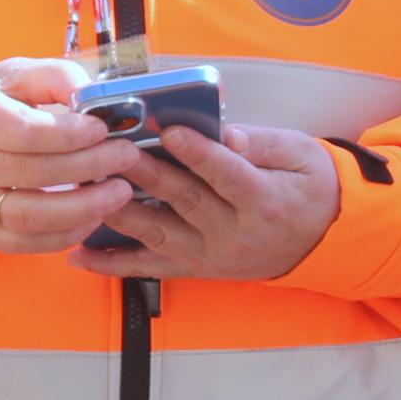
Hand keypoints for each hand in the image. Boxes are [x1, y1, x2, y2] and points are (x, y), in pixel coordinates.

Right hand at [0, 56, 140, 254]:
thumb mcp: (11, 74)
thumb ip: (53, 77)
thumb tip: (90, 96)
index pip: (24, 132)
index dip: (69, 134)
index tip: (102, 129)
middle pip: (34, 172)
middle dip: (90, 166)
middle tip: (127, 157)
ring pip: (32, 215)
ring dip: (83, 208)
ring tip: (119, 193)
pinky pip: (24, 242)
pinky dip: (63, 235)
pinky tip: (92, 218)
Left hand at [73, 121, 342, 285]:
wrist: (322, 241)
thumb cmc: (307, 187)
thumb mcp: (300, 155)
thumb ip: (260, 144)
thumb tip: (225, 133)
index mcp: (264, 201)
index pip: (229, 176)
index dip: (201, 154)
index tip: (173, 131)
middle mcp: (234, 234)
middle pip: (186, 202)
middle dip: (148, 175)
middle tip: (115, 151)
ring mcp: (210, 256)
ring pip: (160, 236)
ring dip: (121, 214)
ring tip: (89, 193)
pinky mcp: (194, 268)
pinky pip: (149, 268)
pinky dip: (113, 265)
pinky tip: (78, 255)